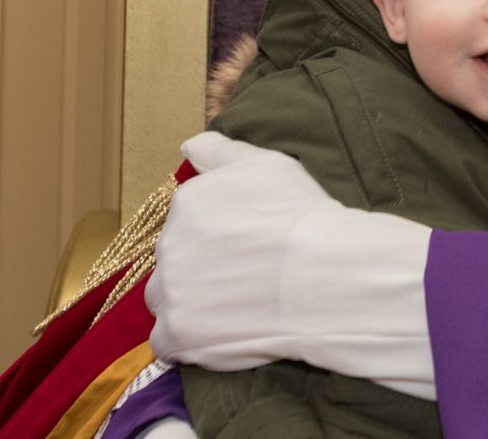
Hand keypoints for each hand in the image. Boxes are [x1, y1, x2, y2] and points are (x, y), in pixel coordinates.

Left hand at [146, 132, 436, 396]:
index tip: (246, 243)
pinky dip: (188, 340)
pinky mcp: (177, 335)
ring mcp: (170, 293)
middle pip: (174, 259)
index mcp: (187, 203)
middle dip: (200, 266)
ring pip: (165, 299)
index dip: (216, 233)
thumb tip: (188, 146)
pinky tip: (219, 333)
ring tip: (231, 306)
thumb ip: (220, 152)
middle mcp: (169, 245)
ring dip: (188, 301)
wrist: (321, 275)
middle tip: (244, 274)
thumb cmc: (300, 214)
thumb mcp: (265, 163)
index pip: (187, 221)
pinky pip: (167, 342)